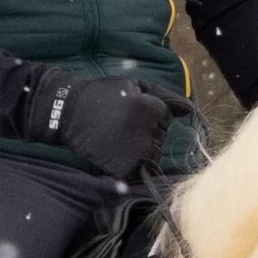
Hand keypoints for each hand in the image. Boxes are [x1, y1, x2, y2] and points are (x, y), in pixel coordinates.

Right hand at [20, 68, 173, 179]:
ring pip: (151, 156)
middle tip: (121, 127)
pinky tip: (113, 153)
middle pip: (160, 138)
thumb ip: (164, 95)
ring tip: (118, 140)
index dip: (150, 115)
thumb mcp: (132, 84)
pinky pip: (136, 172)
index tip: (130, 113)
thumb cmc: (100, 94)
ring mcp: (136, 153)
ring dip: (140, 151)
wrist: (67, 112)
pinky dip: (128, 166)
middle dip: (146, 133)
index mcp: (151, 108)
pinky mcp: (123, 169)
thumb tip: (190, 111)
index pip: (166, 118)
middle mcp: (147, 131)